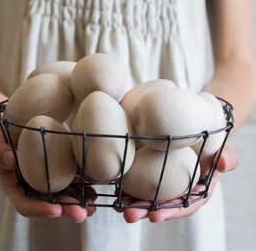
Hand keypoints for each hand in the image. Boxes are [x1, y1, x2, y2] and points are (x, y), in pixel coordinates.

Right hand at [0, 124, 95, 221]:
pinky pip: (73, 179)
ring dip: (79, 201)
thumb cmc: (2, 133)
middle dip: (66, 209)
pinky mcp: (61, 167)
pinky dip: (84, 185)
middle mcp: (33, 185)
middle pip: (49, 202)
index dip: (39, 209)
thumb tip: (10, 161)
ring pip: (64, 194)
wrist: (20, 122)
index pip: (25, 203)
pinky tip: (94, 189)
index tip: (55, 210)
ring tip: (92, 204)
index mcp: (15, 185)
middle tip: (81, 213)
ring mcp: (48, 177)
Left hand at [117, 144, 238, 222]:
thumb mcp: (224, 149)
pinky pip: (139, 180)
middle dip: (145, 211)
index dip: (170, 212)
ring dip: (132, 203)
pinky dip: (128, 186)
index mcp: (196, 190)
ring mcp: (163, 181)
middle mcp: (177, 189)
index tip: (155, 215)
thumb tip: (222, 164)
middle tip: (129, 215)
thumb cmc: (212, 143)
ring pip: (147, 195)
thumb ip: (228, 158)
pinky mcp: (151, 170)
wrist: (196, 131)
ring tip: (118, 206)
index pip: (184, 205)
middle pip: (161, 204)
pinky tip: (116, 188)